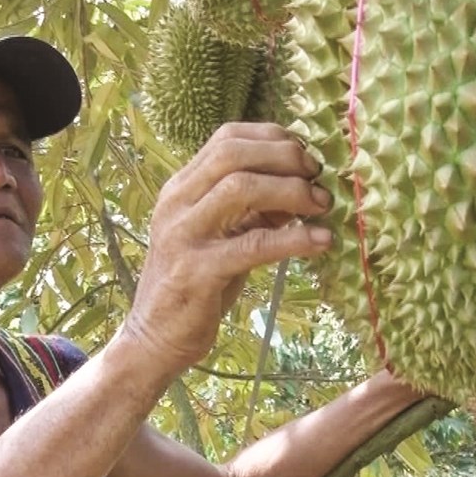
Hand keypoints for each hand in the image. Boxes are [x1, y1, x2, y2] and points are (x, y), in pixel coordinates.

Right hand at [121, 123, 333, 374]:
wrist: (153, 339)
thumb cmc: (194, 286)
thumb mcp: (223, 236)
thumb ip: (255, 209)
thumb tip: (303, 186)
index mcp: (181, 188)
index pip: (227, 137)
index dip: (273, 138)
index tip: (306, 156)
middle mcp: (177, 203)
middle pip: (233, 153)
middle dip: (285, 157)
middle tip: (318, 177)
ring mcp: (183, 235)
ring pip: (241, 187)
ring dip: (292, 190)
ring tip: (322, 205)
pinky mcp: (197, 271)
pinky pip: (253, 244)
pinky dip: (295, 239)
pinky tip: (322, 241)